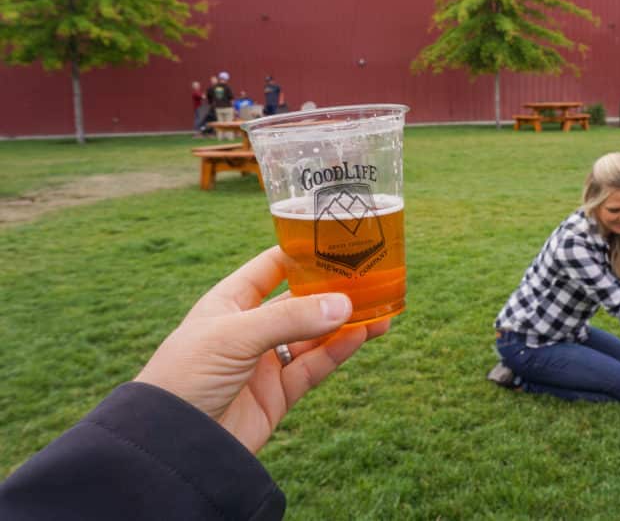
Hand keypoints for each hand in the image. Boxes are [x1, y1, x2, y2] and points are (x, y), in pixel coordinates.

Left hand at [135, 246, 388, 452]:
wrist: (169, 447)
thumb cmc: (186, 376)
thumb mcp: (236, 335)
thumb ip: (292, 319)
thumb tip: (346, 305)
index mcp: (228, 303)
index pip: (269, 268)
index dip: (301, 254)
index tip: (336, 240)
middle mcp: (248, 330)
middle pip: (298, 302)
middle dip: (332, 291)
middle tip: (370, 278)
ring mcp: (263, 363)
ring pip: (313, 336)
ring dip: (344, 323)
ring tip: (381, 308)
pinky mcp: (277, 395)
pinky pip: (314, 367)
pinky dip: (339, 351)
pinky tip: (364, 335)